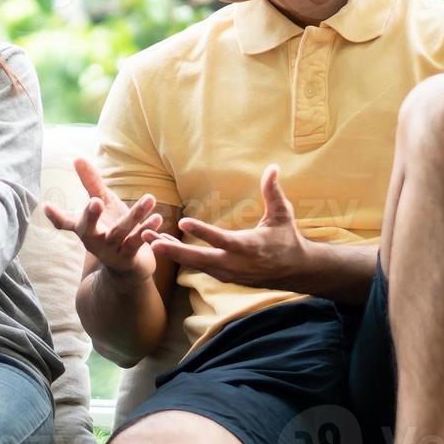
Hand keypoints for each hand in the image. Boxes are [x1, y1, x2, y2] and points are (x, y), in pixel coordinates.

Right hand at [43, 157, 163, 281]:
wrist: (129, 264)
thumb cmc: (112, 228)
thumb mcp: (103, 203)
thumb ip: (91, 183)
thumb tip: (77, 158)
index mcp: (84, 227)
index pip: (65, 222)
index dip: (55, 216)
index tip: (46, 206)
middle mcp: (93, 240)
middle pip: (88, 229)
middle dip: (91, 215)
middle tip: (94, 201)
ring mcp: (110, 250)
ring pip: (121, 231)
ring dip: (135, 215)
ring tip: (150, 198)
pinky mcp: (128, 257)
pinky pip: (137, 242)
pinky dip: (147, 230)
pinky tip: (157, 218)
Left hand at [141, 164, 307, 288]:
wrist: (295, 271)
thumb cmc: (287, 239)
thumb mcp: (282, 215)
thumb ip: (273, 192)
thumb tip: (272, 167)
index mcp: (247, 246)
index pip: (220, 239)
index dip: (202, 232)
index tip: (182, 222)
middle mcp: (234, 263)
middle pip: (198, 259)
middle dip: (173, 251)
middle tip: (150, 241)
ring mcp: (227, 273)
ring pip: (194, 264)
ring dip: (172, 253)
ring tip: (149, 241)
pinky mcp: (223, 276)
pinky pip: (197, 268)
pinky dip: (181, 258)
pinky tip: (164, 248)